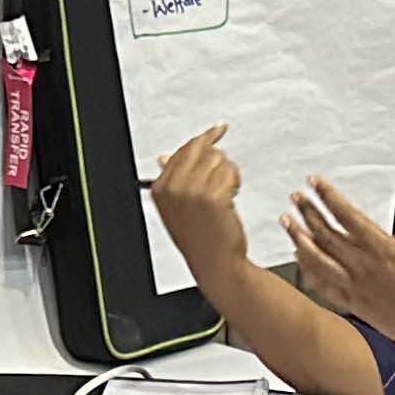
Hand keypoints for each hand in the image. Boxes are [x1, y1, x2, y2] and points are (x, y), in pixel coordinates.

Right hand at [147, 124, 248, 272]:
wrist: (216, 264)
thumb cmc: (201, 239)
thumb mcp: (177, 208)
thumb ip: (171, 179)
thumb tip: (165, 157)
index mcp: (159, 189)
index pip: (182, 149)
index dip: (204, 140)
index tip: (217, 129)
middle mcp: (173, 188)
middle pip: (201, 149)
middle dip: (216, 159)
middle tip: (222, 179)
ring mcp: (192, 191)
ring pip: (218, 159)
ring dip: (228, 173)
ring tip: (225, 194)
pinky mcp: (213, 196)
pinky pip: (229, 171)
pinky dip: (235, 182)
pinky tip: (231, 197)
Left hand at [287, 171, 394, 354]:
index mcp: (382, 248)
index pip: (347, 216)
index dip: (328, 197)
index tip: (314, 182)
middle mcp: (364, 267)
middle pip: (326, 235)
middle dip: (308, 213)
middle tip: (294, 197)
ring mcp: (356, 288)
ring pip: (318, 261)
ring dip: (300, 240)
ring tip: (287, 223)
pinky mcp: (355, 305)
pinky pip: (324, 285)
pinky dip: (309, 271)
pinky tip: (299, 259)